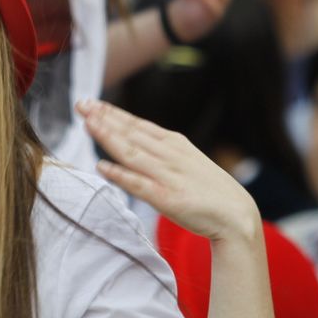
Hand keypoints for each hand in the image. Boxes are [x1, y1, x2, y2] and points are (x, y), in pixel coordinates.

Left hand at [78, 99, 257, 242]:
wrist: (237, 214)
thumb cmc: (208, 188)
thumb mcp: (185, 159)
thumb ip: (160, 149)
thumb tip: (132, 138)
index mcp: (174, 143)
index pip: (137, 124)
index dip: (112, 113)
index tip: (91, 103)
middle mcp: (169, 155)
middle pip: (131, 133)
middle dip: (104, 118)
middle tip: (81, 104)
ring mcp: (168, 176)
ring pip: (132, 153)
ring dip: (108, 137)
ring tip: (87, 124)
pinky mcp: (167, 198)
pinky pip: (139, 185)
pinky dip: (120, 175)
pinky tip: (102, 166)